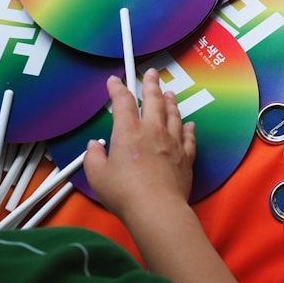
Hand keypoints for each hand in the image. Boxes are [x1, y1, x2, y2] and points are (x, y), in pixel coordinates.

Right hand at [83, 69, 196, 219]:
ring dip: (170, 101)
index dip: (117, 88)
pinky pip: (189, 136)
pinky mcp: (186, 156)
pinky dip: (188, 128)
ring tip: (169, 93)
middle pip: (154, 100)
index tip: (114, 81)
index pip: (123, 101)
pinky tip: (189, 124)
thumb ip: (93, 157)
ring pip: (174, 114)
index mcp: (128, 131)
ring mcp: (172, 142)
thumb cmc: (125, 193)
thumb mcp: (97, 175)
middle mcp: (153, 130)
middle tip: (151, 74)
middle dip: (151, 84)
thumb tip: (94, 147)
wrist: (156, 208)